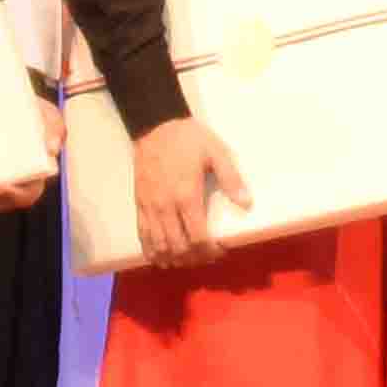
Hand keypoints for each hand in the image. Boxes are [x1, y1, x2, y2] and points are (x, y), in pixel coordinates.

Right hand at [129, 113, 244, 247]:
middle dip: (194, 259)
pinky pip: (142, 234)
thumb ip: (231, 179)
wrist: (155, 125)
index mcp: (187, 195)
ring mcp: (150, 206)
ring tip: (187, 261)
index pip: (198, 237)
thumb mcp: (216, 153)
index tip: (220, 252)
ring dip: (173, 258)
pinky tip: (159, 258)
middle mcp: (166, 206)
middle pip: (178, 246)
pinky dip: (150, 250)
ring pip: (159, 244)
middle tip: (207, 258)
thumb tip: (246, 203)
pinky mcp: (139, 203)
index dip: (209, 251)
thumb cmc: (188, 139)